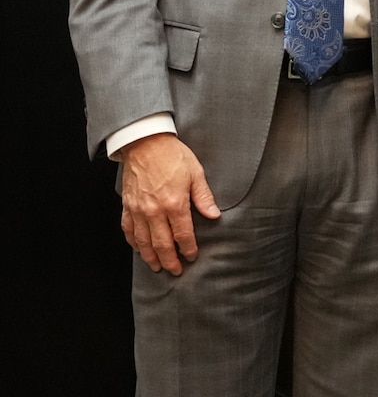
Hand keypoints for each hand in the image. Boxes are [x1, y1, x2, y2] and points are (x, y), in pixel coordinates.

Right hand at [118, 133, 220, 274]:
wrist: (145, 143)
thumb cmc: (173, 155)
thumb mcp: (196, 173)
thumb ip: (204, 197)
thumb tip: (214, 215)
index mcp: (174, 203)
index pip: (183, 234)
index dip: (188, 248)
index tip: (192, 256)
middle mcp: (154, 211)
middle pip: (162, 244)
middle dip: (170, 260)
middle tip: (176, 271)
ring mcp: (138, 210)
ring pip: (143, 242)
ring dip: (150, 257)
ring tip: (157, 267)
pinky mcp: (127, 206)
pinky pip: (128, 230)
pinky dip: (134, 243)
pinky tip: (139, 249)